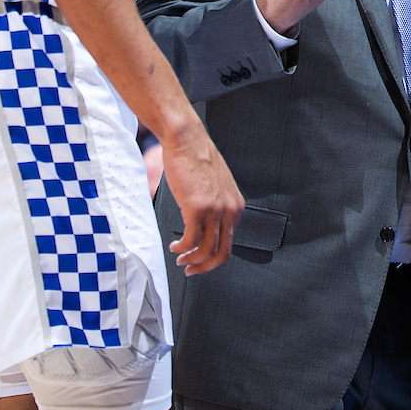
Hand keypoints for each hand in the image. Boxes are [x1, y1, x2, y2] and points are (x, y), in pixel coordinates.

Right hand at [162, 127, 244, 276]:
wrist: (186, 140)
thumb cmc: (196, 158)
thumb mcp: (215, 185)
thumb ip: (216, 205)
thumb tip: (205, 225)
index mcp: (236, 205)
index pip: (229, 242)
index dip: (213, 257)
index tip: (198, 259)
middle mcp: (230, 210)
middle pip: (222, 253)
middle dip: (204, 267)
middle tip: (190, 270)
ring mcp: (215, 210)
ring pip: (206, 251)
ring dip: (191, 260)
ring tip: (179, 258)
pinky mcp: (198, 208)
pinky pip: (191, 240)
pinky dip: (182, 248)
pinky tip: (174, 246)